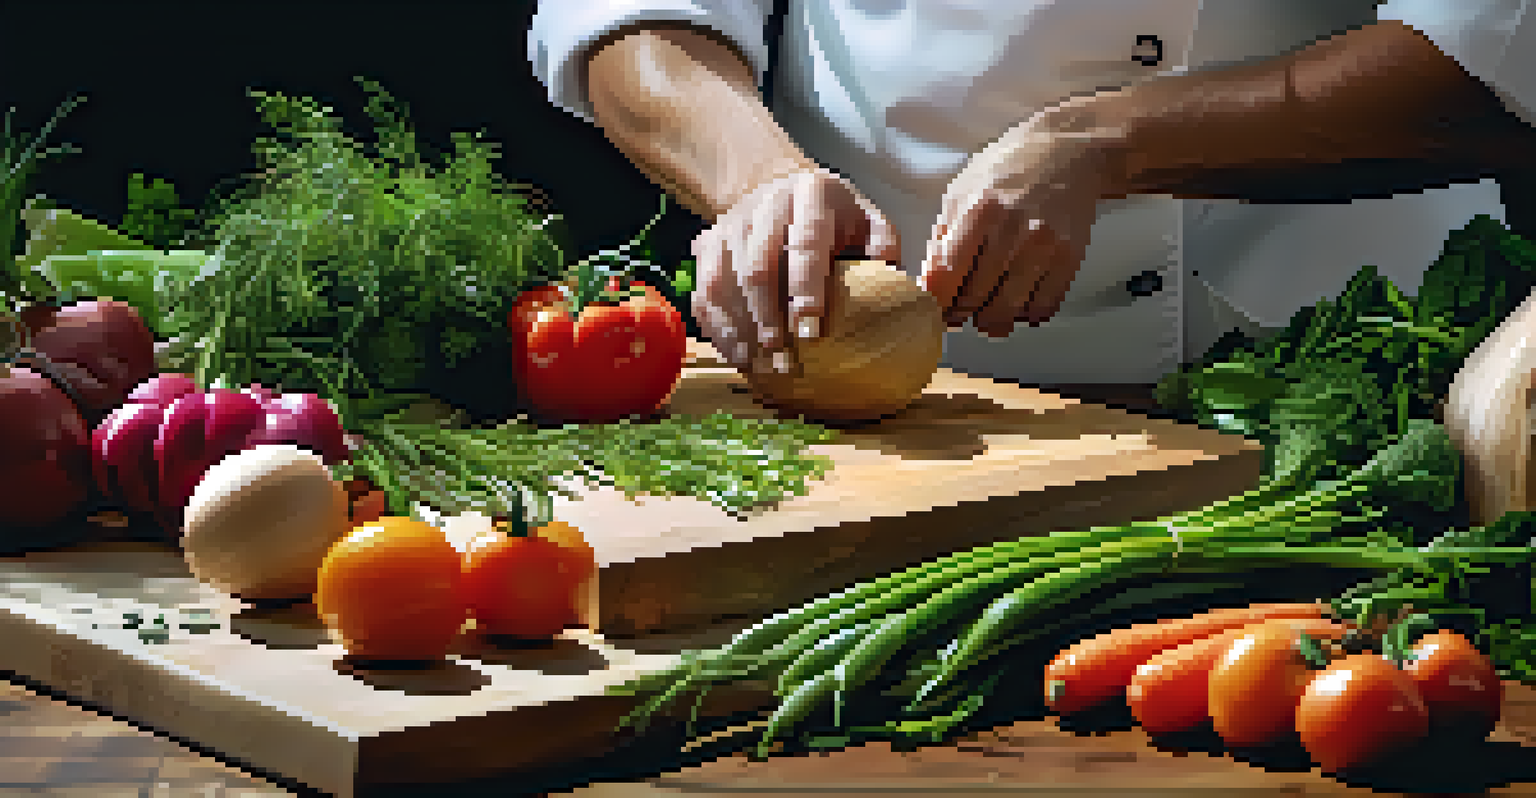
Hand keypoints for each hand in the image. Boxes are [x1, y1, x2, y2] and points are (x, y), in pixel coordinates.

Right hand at [692, 166, 900, 369]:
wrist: (778, 188)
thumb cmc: (834, 219)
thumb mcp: (869, 220)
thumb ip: (885, 248)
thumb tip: (901, 287)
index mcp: (812, 192)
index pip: (807, 240)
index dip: (806, 287)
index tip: (812, 331)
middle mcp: (765, 203)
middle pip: (757, 265)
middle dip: (768, 317)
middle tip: (783, 361)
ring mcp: (730, 224)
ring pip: (723, 281)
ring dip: (740, 328)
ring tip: (759, 366)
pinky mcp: (707, 245)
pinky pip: (703, 290)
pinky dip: (717, 326)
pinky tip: (738, 356)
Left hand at [921, 102, 1125, 336]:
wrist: (1067, 152)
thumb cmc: (1006, 171)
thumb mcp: (960, 192)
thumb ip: (942, 239)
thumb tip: (929, 287)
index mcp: (978, 211)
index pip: (945, 277)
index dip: (936, 301)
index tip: (936, 305)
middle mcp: (1012, 231)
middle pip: (974, 299)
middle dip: (961, 312)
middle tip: (959, 308)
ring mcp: (1044, 247)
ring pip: (1006, 311)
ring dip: (991, 319)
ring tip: (987, 307)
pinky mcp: (1070, 259)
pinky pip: (1041, 308)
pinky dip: (1025, 313)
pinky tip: (1018, 299)